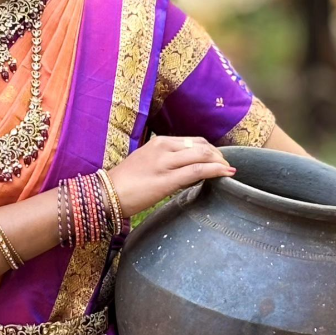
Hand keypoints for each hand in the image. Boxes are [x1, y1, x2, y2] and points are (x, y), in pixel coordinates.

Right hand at [108, 135, 234, 218]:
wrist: (106, 193)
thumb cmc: (125, 182)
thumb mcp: (146, 163)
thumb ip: (166, 162)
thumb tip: (187, 170)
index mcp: (159, 142)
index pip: (193, 140)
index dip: (211, 150)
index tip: (218, 160)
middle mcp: (164, 148)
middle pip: (202, 145)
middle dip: (219, 156)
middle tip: (226, 168)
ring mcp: (165, 163)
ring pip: (203, 155)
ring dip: (220, 163)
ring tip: (228, 172)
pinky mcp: (166, 180)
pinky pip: (197, 171)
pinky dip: (216, 171)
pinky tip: (226, 174)